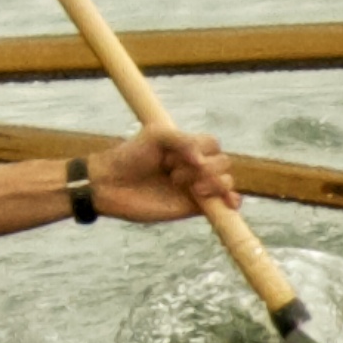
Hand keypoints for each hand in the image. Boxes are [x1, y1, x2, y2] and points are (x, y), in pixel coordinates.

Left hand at [88, 127, 239, 223]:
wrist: (110, 184)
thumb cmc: (130, 156)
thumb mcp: (155, 136)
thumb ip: (182, 140)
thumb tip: (201, 160)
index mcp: (186, 147)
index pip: (213, 145)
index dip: (200, 150)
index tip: (172, 157)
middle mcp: (194, 166)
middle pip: (223, 162)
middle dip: (204, 168)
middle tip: (172, 174)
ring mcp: (195, 186)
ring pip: (225, 181)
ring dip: (213, 183)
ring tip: (188, 188)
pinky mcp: (193, 207)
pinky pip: (223, 204)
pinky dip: (232, 201)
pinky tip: (228, 203)